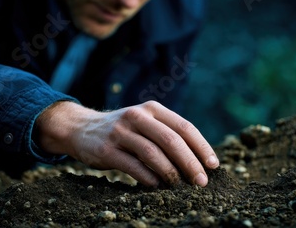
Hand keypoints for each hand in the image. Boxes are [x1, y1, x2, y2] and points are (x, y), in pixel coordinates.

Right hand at [35, 100, 218, 186]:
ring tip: (181, 186)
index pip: (184, 127)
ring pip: (153, 154)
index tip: (213, 165)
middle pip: (171, 140)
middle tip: (201, 182)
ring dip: (171, 173)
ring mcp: (121, 132)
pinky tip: (158, 186)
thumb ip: (167, 134)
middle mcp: (137, 116)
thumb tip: (199, 161)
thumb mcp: (145, 122)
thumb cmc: (123, 130)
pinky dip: (149, 178)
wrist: (81, 128)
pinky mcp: (107, 150)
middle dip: (190, 163)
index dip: (201, 147)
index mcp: (152, 109)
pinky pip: (133, 166)